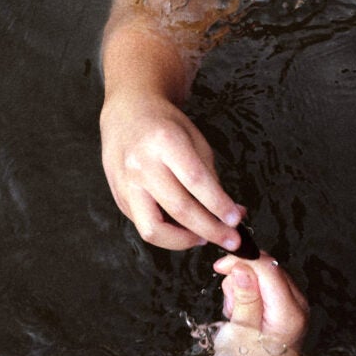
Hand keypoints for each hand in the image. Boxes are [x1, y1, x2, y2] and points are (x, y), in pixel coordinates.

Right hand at [101, 85, 244, 250]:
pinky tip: (184, 230)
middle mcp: (142, 164)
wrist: (126, 113)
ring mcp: (126, 184)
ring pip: (153, 229)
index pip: (196, 181)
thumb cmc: (164, 126)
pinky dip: (168, 234)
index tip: (236, 219)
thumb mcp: (194, 139)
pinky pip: (144, 225)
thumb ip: (210, 176)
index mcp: (165, 142)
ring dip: (183, 241)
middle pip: (178, 209)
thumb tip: (230, 212)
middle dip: (210, 230)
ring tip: (203, 238)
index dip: (219, 205)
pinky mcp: (120, 199)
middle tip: (232, 240)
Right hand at [209, 254, 306, 355]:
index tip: (220, 267)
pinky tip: (243, 314)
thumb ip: (243, 298)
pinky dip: (251, 295)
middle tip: (229, 303)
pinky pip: (268, 289)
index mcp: (289, 312)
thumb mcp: (240, 334)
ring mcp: (296, 308)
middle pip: (269, 269)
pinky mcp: (288, 310)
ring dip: (245, 287)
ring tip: (235, 313)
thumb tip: (242, 268)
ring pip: (267, 277)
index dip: (243, 261)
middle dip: (243, 276)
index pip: (269, 268)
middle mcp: (299, 306)